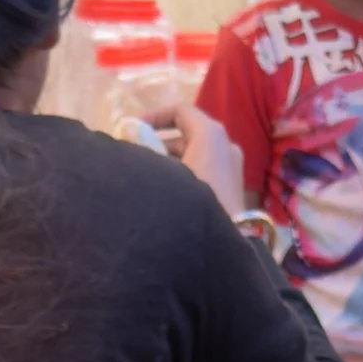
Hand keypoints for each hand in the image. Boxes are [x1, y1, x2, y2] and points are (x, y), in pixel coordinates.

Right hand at [129, 84, 247, 218]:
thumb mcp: (162, 174)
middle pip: (188, 135)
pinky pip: (205, 170)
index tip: (133, 128)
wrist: (219, 248)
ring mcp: (232, 168)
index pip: (180, 112)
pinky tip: (167, 192)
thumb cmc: (188, 204)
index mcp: (211, 134)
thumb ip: (145, 155)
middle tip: (136, 155)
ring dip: (170, 160)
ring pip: (196, 154)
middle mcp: (226, 145)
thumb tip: (130, 149)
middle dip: (159, 142)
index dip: (154, 117)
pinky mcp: (232, 189)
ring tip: (148, 176)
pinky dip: (185, 173)